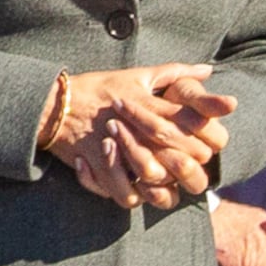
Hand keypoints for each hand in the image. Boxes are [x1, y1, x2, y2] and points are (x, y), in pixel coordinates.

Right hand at [49, 64, 236, 208]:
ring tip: (162, 181)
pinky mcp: (100, 167)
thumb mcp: (138, 76)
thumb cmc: (99, 89)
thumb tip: (208, 69)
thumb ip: (176, 73)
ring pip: (157, 180)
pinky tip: (136, 188)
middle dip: (191, 166)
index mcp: (152, 105)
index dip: (210, 137)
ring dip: (163, 184)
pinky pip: (127, 195)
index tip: (208, 143)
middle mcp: (139, 128)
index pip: (195, 123)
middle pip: (183, 157)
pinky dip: (134, 196)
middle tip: (187, 167)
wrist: (55, 104)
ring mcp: (120, 150)